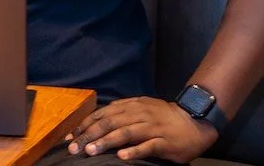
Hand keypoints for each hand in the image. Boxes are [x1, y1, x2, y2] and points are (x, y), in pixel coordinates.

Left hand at [66, 97, 218, 161]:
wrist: (193, 120)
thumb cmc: (162, 116)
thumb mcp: (140, 107)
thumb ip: (120, 111)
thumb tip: (97, 117)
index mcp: (130, 106)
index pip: (102, 114)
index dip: (85, 124)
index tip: (70, 136)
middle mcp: (138, 114)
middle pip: (109, 123)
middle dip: (89, 135)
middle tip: (74, 147)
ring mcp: (151, 128)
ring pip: (124, 133)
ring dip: (106, 142)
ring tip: (91, 150)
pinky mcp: (163, 142)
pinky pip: (147, 146)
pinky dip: (133, 151)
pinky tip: (121, 157)